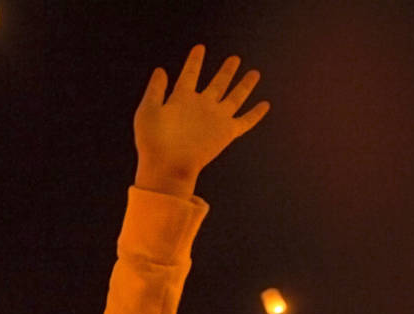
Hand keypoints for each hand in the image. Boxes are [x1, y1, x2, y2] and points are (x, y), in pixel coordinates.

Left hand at [134, 45, 269, 196]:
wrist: (166, 165)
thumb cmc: (153, 141)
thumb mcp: (148, 110)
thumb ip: (155, 90)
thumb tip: (161, 70)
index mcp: (181, 100)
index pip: (189, 75)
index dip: (195, 61)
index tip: (200, 48)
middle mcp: (200, 107)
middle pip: (217, 84)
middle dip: (226, 71)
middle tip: (234, 58)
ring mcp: (214, 119)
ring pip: (234, 97)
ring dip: (244, 85)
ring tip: (254, 72)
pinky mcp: (226, 133)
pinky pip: (245, 121)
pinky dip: (255, 114)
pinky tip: (265, 104)